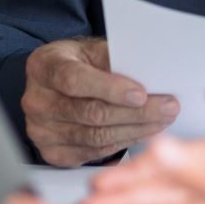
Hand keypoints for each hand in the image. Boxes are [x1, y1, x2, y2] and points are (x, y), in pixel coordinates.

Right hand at [22, 37, 177, 166]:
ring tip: (163, 121)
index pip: (75, 80)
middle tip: (168, 108)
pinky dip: (122, 144)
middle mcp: (36, 100)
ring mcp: (40, 130)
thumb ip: (115, 59)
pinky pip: (93, 153)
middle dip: (136, 113)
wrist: (58, 83)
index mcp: (44, 66)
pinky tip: (142, 133)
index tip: (142, 93)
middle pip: (90, 113)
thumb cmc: (80, 63)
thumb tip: (152, 71)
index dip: (110, 88)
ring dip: (135, 131)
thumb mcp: (92, 50)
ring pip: (95, 137)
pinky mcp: (51, 152)